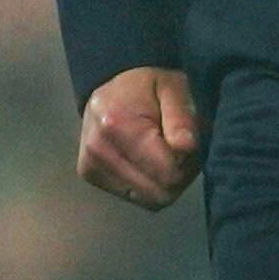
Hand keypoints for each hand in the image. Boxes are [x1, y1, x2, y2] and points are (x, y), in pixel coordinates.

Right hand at [78, 66, 200, 208]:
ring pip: (149, 200)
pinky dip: (150, 187)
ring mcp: (90, 166)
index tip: (189, 145)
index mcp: (116, 125)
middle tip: (182, 153)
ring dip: (166, 185)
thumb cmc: (148, 84)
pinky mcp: (89, 175)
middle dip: (179, 178)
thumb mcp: (174, 88)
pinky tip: (150, 164)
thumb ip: (182, 119)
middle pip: (158, 194)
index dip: (188, 164)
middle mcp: (98, 151)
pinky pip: (135, 197)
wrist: (111, 79)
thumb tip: (187, 148)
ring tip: (167, 157)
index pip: (167, 174)